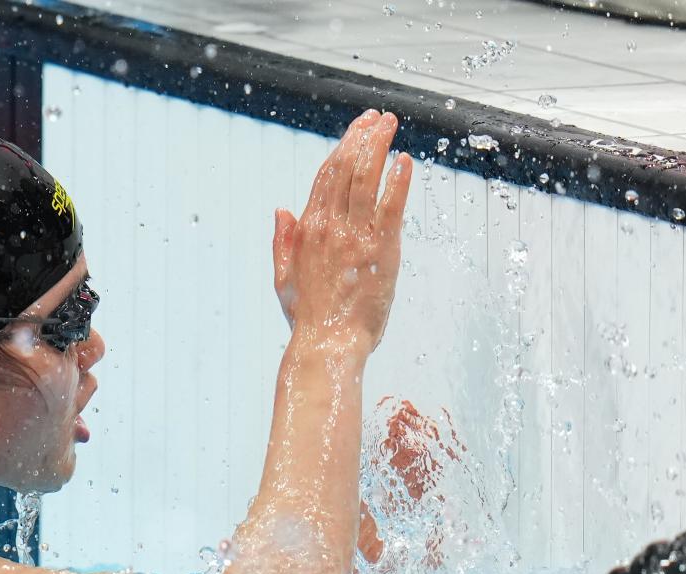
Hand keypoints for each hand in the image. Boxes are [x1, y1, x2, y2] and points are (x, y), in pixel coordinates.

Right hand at [272, 110, 411, 351]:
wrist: (326, 344)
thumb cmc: (307, 318)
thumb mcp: (283, 278)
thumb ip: (282, 242)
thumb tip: (281, 210)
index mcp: (307, 231)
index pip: (324, 179)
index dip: (340, 150)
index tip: (355, 131)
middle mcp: (328, 227)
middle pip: (345, 170)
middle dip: (360, 138)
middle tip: (376, 118)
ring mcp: (354, 236)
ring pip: (364, 179)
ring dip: (378, 147)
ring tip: (389, 125)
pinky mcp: (379, 249)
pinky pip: (390, 206)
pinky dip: (397, 181)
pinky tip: (404, 161)